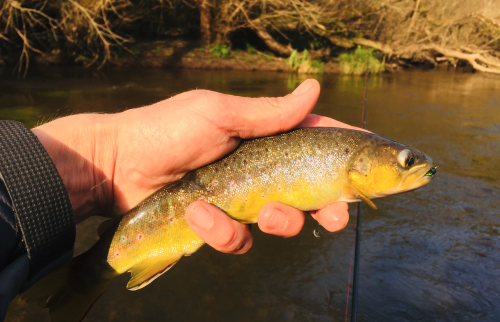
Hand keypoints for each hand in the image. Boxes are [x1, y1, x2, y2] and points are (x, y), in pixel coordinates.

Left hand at [32, 79, 362, 253]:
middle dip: (330, 206)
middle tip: (336, 215)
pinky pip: (239, 240)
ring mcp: (241, 199)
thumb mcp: (219, 113)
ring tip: (257, 213)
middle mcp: (260, 169)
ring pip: (283, 222)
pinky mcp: (220, 225)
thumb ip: (268, 112)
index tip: (368, 168)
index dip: (345, 155)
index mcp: (265, 136)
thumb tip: (314, 87)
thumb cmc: (166, 129)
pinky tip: (201, 214)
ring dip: (278, 222)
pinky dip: (223, 231)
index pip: (315, 142)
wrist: (118, 165)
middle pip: (312, 192)